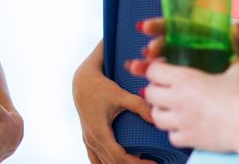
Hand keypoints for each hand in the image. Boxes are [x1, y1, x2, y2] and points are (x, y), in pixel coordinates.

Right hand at [73, 45, 151, 163]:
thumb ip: (139, 105)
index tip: (153, 162)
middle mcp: (92, 140)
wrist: (82, 82)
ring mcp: (88, 142)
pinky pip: (96, 160)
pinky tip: (121, 163)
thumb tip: (156, 117)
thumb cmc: (101, 88)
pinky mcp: (88, 140)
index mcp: (100, 132)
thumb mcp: (120, 95)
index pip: (119, 158)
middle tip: (152, 162)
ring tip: (140, 161)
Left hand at [141, 59, 238, 152]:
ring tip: (171, 110)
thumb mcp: (238, 72)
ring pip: (155, 117)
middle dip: (155, 91)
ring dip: (161, 113)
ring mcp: (180, 120)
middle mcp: (177, 99)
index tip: (163, 71)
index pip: (153, 71)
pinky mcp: (187, 137)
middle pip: (149, 93)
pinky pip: (171, 136)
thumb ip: (235, 61)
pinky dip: (175, 133)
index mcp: (184, 79)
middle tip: (165, 91)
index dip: (155, 70)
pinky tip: (184, 128)